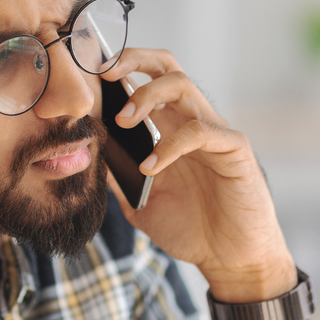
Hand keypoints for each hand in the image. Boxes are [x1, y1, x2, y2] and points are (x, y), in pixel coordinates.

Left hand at [101, 49, 294, 301]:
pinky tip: (151, 167)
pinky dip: (170, 144)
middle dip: (133, 60)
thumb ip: (117, 178)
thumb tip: (85, 156)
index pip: (145, 80)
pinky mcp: (234, 150)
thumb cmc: (191, 229)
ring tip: (124, 122)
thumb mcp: (140, 203)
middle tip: (104, 74)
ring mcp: (214, 133)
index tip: (87, 73)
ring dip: (147, 96)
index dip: (118, 69)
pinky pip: (201, 131)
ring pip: (182, 86)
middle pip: (166, 67)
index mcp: (169, 129)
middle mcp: (190, 122)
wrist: (229, 259)